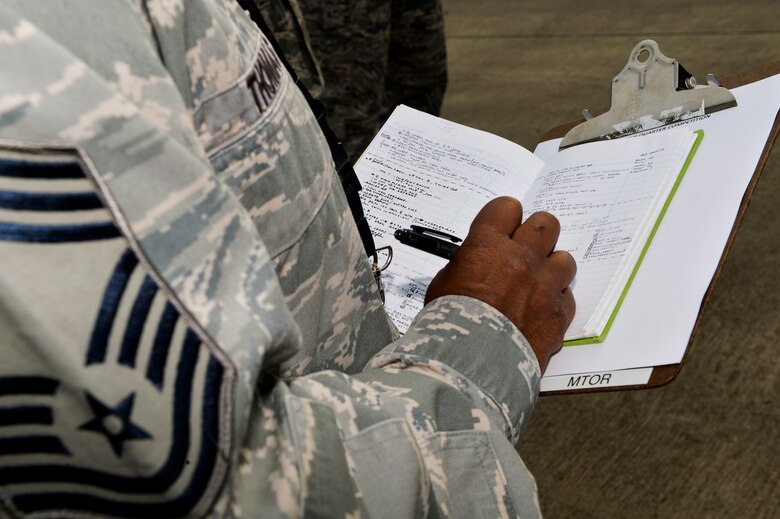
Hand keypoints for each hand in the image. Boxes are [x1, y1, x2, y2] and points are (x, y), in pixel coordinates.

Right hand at [424, 197, 575, 372]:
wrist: (470, 364)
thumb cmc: (449, 326)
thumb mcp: (443, 285)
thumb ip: (465, 266)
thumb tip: (473, 264)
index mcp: (487, 246)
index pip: (507, 207)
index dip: (504, 217)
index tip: (501, 228)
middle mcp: (521, 258)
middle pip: (545, 223)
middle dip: (536, 234)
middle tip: (525, 250)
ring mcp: (545, 285)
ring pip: (565, 258)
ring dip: (551, 268)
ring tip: (536, 284)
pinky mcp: (559, 313)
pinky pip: (567, 296)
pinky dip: (555, 302)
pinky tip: (539, 313)